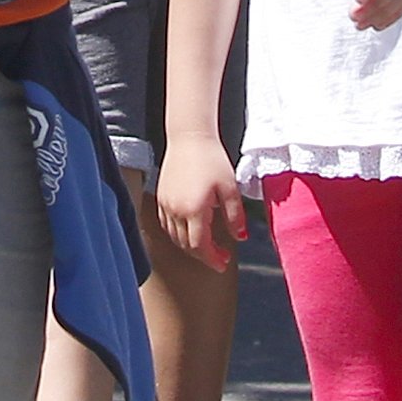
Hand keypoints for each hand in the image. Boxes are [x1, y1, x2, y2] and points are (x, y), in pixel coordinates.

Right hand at [154, 132, 245, 270]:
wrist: (190, 137)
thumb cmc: (212, 159)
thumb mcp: (230, 188)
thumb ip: (235, 215)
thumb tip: (240, 237)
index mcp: (195, 210)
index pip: (200, 247)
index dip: (213, 259)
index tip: (224, 263)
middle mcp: (176, 211)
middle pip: (186, 246)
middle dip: (204, 254)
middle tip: (220, 255)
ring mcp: (166, 205)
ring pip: (175, 237)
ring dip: (191, 245)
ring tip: (207, 243)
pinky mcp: (161, 198)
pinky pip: (167, 225)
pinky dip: (178, 233)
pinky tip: (191, 229)